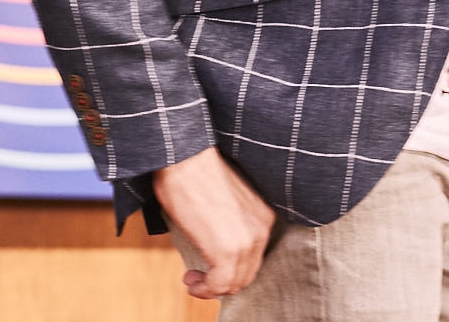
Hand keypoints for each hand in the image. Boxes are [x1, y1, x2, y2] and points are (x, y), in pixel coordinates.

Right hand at [153, 147, 274, 298]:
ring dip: (211, 287)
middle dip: (222, 282)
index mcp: (263, 217)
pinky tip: (191, 280)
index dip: (231, 269)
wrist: (186, 158)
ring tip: (193, 279)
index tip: (210, 268)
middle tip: (198, 277)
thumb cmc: (195, 172)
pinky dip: (204, 289)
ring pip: (234, 283)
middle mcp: (261, 230)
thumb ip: (227, 224)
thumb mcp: (222, 202)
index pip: (253, 257)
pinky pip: (220, 285)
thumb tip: (213, 242)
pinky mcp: (227, 251)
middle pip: (247, 273)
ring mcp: (247, 242)